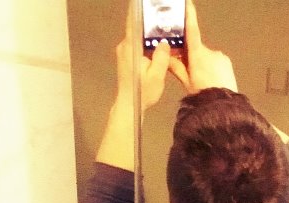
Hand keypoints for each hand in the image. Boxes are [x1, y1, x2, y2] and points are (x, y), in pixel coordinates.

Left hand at [97, 3, 170, 168]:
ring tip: (160, 30)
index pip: (133, 22)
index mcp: (131, 47)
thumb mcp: (157, 75)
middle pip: (136, 28)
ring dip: (147, 34)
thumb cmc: (142, 92)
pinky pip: (136, 45)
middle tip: (160, 15)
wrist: (129, 105)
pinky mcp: (126, 58)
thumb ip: (161, 56)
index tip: (142, 2)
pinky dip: (145, 43)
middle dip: (147, 22)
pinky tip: (155, 45)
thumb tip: (164, 42)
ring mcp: (124, 52)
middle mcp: (125, 46)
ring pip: (137, 37)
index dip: (137, 9)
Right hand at [169, 0, 238, 93]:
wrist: (223, 107)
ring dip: (204, 65)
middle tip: (192, 74)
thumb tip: (167, 58)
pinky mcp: (227, 62)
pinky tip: (212, 81)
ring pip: (207, 57)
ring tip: (204, 82)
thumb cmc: (203, 95)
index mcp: (197, 55)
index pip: (192, 31)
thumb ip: (177, 68)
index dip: (189, 16)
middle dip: (193, 58)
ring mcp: (220, 56)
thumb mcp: (186, 82)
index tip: (188, 3)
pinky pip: (217, 62)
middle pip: (197, 49)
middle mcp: (210, 52)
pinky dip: (213, 68)